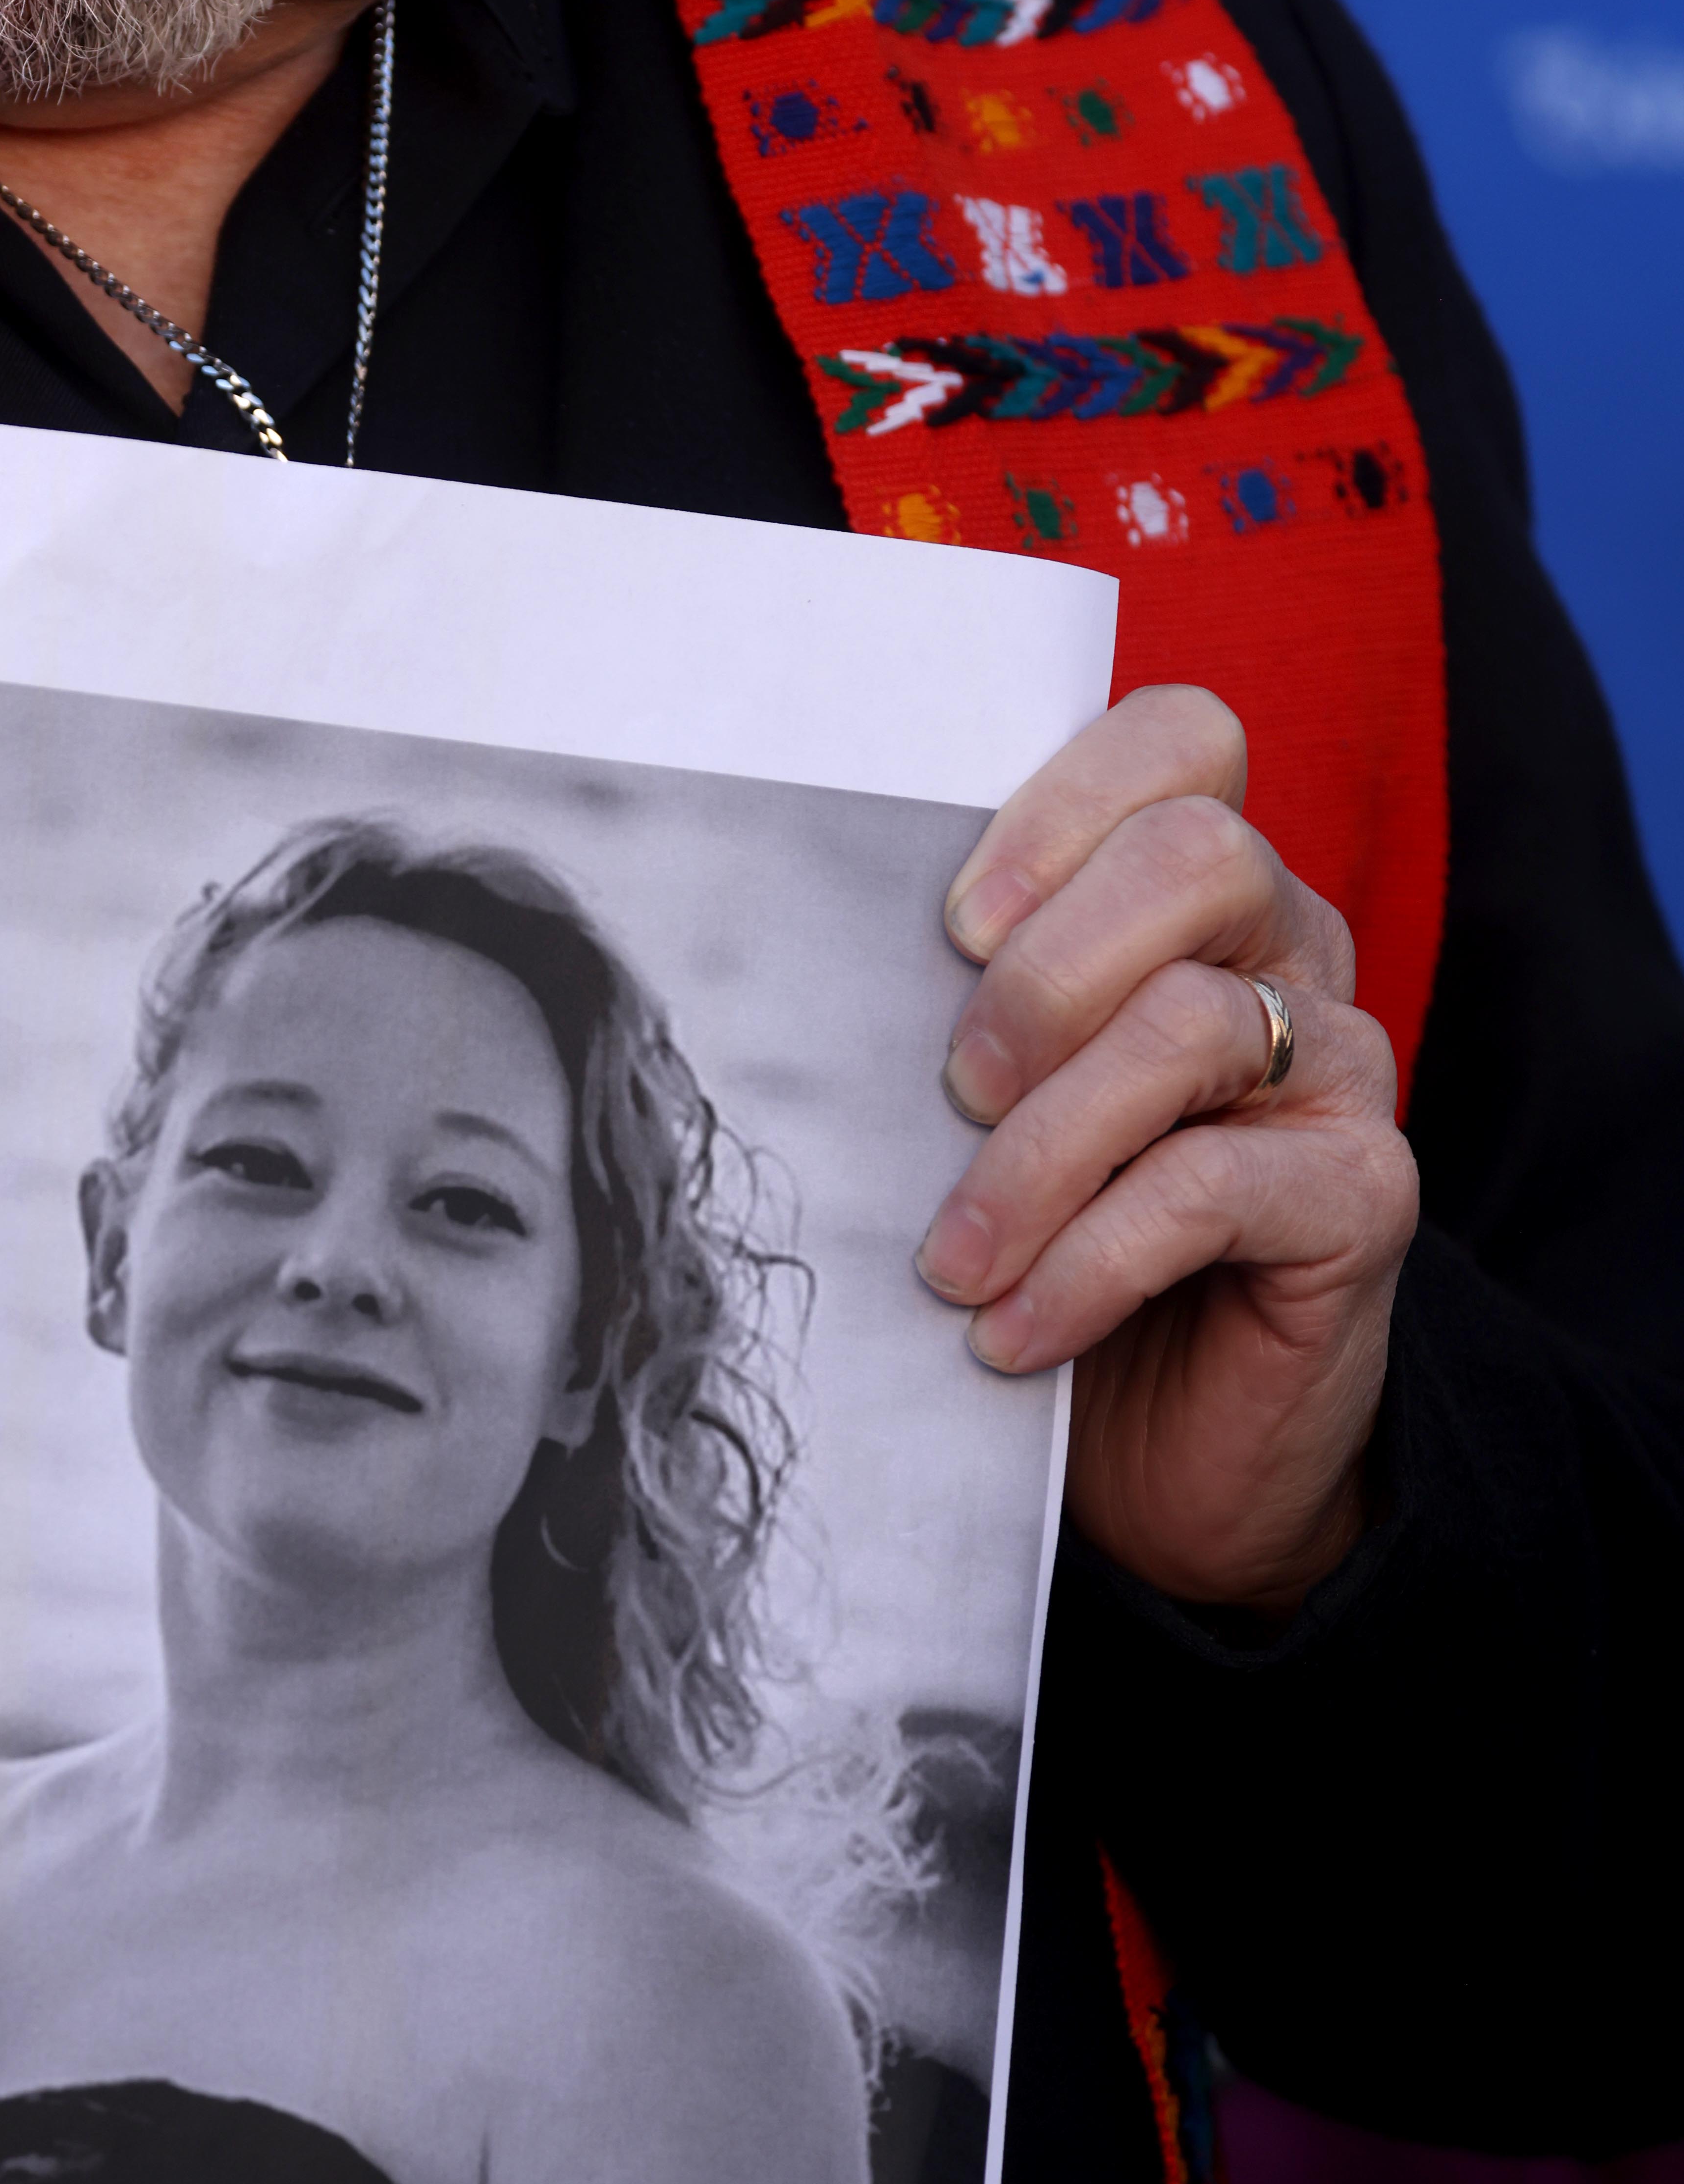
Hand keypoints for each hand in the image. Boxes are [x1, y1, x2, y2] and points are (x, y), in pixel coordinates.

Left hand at [916, 685, 1418, 1615]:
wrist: (1172, 1440)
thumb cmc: (1057, 1234)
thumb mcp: (994, 1102)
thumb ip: (958, 1008)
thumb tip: (818, 970)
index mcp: (1205, 890)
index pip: (1181, 743)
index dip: (1063, 806)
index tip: (955, 925)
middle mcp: (1290, 951)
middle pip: (1199, 857)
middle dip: (1048, 973)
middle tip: (953, 1091)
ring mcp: (1342, 1070)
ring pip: (1190, 1027)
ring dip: (1039, 1153)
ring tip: (953, 1258)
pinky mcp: (1365, 1196)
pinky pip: (1212, 1187)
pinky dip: (1087, 1262)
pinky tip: (1014, 1330)